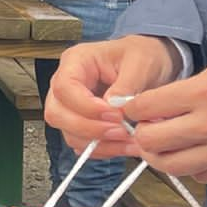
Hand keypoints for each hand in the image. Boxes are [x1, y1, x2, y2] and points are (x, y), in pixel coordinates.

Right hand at [44, 35, 180, 158]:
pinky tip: (125, 146)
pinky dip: (102, 149)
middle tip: (121, 132)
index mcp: (75, 62)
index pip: (64, 88)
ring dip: (98, 143)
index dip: (86, 106)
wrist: (150, 65)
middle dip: (88, 128)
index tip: (115, 115)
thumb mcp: (140, 63)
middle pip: (57, 114)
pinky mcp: (81, 123)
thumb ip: (126, 85)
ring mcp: (70, 106)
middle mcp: (66, 84)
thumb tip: (113, 108)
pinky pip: (82, 143)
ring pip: (67, 132)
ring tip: (130, 142)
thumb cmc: (142, 57)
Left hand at [121, 51, 206, 182]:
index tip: (131, 109)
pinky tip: (193, 155)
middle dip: (140, 135)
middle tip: (142, 129)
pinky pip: (202, 176)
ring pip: (172, 166)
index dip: (132, 108)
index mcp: (205, 93)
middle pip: (153, 141)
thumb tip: (156, 107)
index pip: (147, 106)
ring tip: (160, 147)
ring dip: (159, 157)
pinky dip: (191, 168)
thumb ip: (186, 90)